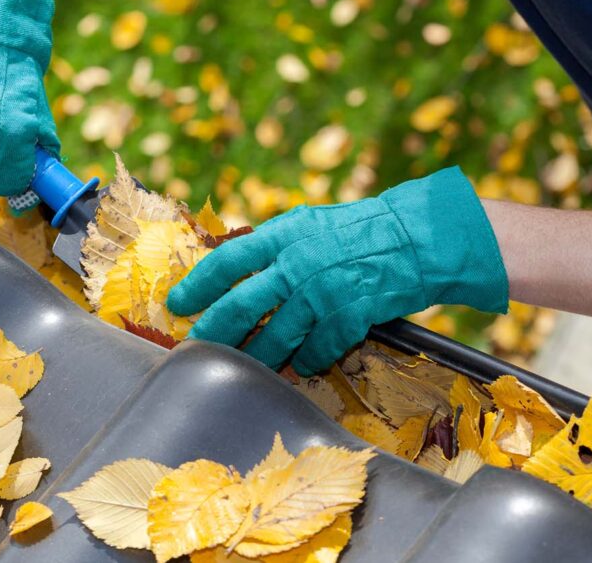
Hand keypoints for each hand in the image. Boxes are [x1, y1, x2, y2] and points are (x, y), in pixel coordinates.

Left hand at [167, 168, 508, 374]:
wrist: (413, 238)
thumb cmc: (355, 231)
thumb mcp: (307, 224)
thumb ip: (271, 246)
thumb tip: (232, 270)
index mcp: (283, 234)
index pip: (228, 261)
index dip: (198, 285)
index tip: (178, 304)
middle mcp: (298, 263)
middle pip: (242, 306)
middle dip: (214, 332)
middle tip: (196, 347)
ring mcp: (323, 292)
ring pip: (276, 338)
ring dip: (257, 358)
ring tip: (244, 367)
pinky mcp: (349, 316)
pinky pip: (316, 351)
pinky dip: (306, 361)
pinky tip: (301, 364)